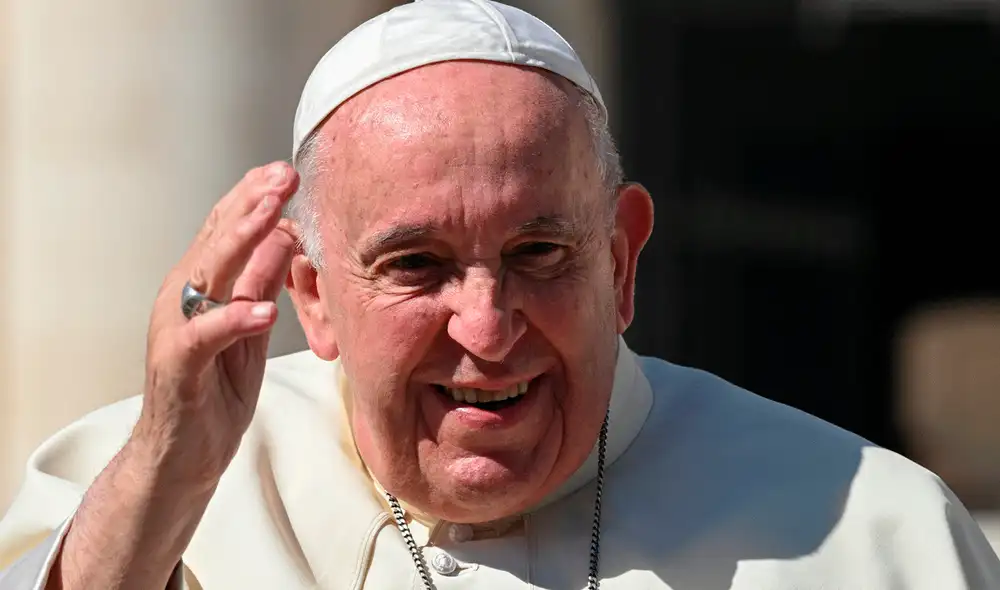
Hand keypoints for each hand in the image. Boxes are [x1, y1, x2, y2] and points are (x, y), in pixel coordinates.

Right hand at [133, 161, 299, 488]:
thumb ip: (261, 284)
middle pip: (217, 240)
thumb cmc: (216, 390)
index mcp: (202, 287)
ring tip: (276, 216)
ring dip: (243, 242)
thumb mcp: (251, 329)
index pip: (226, 230)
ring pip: (208, 275)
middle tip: (285, 174)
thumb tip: (287, 237)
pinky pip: (205, 337)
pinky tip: (263, 309)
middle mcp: (183, 298)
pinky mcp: (177, 366)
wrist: (182, 456)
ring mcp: (177, 329)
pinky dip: (234, 320)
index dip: (254, 198)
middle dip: (253, 204)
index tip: (287, 170)